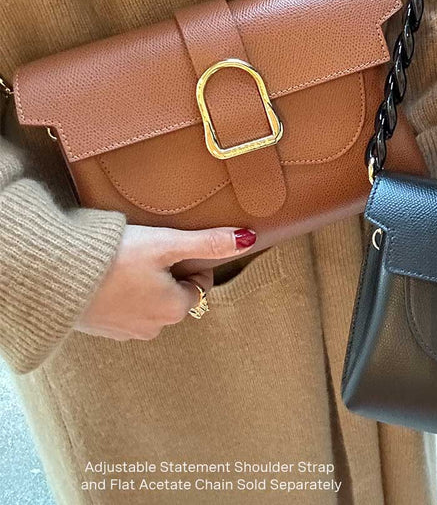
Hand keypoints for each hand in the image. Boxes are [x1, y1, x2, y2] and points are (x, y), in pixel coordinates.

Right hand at [75, 224, 256, 340]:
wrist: (55, 275)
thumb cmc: (114, 257)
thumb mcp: (167, 243)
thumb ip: (209, 242)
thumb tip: (247, 238)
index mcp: (175, 309)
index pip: (201, 283)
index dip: (190, 260)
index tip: (170, 247)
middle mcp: (154, 328)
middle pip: (177, 294)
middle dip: (169, 273)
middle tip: (146, 253)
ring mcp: (126, 332)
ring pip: (152, 302)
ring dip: (146, 283)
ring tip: (126, 263)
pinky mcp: (102, 329)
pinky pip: (127, 309)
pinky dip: (125, 293)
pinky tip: (110, 276)